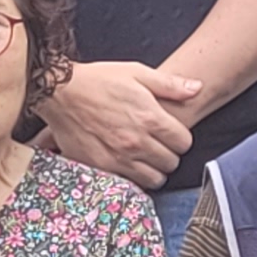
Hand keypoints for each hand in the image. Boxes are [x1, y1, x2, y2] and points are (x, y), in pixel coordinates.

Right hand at [41, 60, 202, 188]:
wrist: (60, 92)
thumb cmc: (98, 80)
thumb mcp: (137, 72)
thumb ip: (170, 85)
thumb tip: (197, 88)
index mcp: (150, 118)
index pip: (184, 143)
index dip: (180, 138)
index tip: (171, 134)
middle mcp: (137, 142)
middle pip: (171, 163)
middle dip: (168, 154)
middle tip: (157, 145)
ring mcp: (119, 158)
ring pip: (154, 179)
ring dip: (153, 170)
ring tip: (144, 157)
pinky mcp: (101, 167)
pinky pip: (128, 183)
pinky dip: (132, 177)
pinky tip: (126, 163)